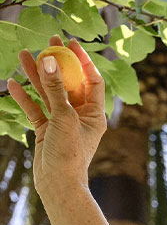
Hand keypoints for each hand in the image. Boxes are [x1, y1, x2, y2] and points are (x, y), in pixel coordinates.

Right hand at [7, 36, 106, 196]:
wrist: (58, 185)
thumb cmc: (69, 153)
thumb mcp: (63, 116)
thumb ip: (55, 88)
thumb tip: (48, 59)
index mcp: (95, 114)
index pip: (93, 81)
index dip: (83, 61)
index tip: (71, 43)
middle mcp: (80, 117)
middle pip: (69, 83)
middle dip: (58, 63)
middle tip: (48, 40)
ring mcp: (62, 123)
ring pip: (49, 94)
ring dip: (37, 76)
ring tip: (23, 55)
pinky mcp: (46, 131)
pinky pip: (35, 109)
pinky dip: (25, 97)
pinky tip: (13, 83)